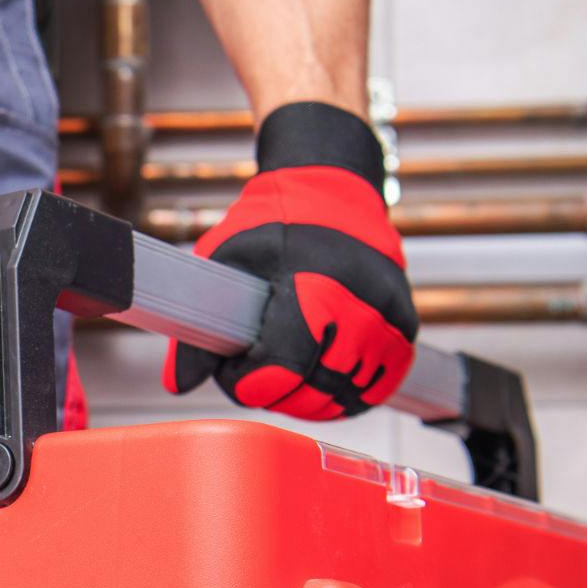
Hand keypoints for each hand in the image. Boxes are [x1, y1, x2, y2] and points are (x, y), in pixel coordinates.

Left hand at [165, 101, 416, 420]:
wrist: (334, 189)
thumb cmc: (275, 222)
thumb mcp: (225, 259)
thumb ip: (198, 326)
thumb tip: (180, 381)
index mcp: (314, 285)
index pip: (281, 370)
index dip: (249, 381)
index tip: (236, 369)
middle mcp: (361, 303)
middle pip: (314, 390)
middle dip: (278, 392)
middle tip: (259, 370)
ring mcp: (389, 316)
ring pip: (347, 395)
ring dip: (312, 398)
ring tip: (289, 372)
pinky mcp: (405, 325)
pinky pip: (379, 383)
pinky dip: (349, 393)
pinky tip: (323, 378)